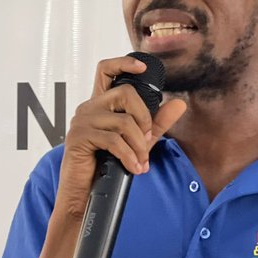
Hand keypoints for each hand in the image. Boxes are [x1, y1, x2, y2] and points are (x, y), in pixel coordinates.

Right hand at [55, 56, 186, 219]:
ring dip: (139, 145)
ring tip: (141, 162)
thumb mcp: (137, 142)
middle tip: (148, 139)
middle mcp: (89, 108)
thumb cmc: (105, 166)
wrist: (83, 193)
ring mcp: (82, 121)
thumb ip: (156, 123)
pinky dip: (129, 156)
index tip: (143, 69)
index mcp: (100, 104)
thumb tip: (179, 104)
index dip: (124, 63)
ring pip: (123, 121)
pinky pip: (113, 140)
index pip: (106, 70)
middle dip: (144, 117)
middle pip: (125, 93)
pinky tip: (134, 167)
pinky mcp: (79, 138)